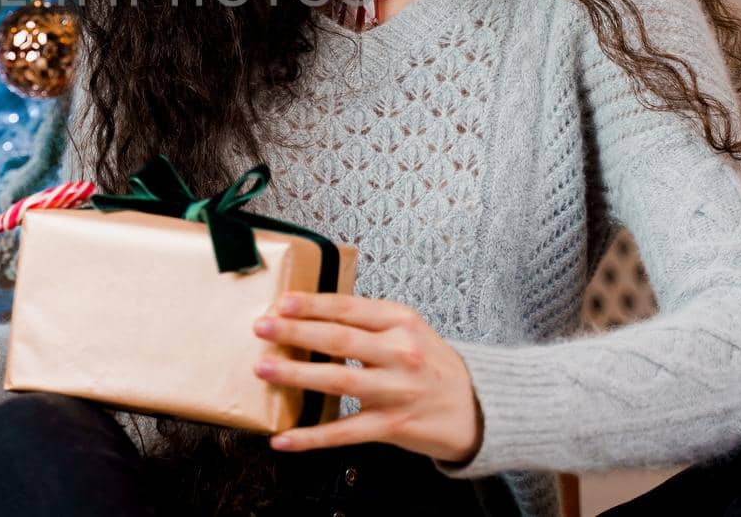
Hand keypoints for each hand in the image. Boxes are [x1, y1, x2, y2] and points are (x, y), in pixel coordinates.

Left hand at [250, 292, 482, 463]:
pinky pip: (344, 431)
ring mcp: (396, 390)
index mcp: (401, 322)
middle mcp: (400, 352)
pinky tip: (284, 438)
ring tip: (265, 369)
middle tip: (262, 328)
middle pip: (338, 340)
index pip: (348, 308)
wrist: (478, 407)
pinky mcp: (392, 426)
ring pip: (338, 380)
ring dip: (296, 375)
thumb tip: (313, 313)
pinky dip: (311, 436)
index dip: (312, 304)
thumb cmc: (434, 365)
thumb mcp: (409, 329)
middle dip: (295, 333)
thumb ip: (368, 321)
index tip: (282, 302)